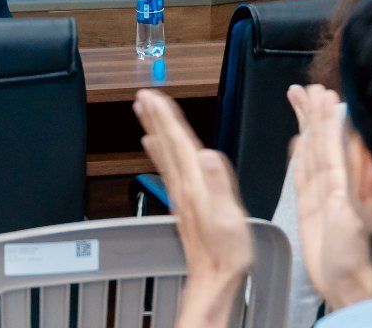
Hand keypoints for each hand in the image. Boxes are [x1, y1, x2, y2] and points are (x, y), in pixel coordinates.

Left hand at [136, 89, 251, 327]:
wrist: (215, 277)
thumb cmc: (226, 250)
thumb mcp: (229, 216)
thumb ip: (219, 184)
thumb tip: (208, 155)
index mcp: (195, 182)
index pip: (177, 140)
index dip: (166, 116)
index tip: (154, 95)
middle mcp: (183, 184)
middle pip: (166, 142)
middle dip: (155, 116)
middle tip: (142, 94)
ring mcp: (181, 193)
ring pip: (164, 153)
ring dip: (154, 128)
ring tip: (144, 111)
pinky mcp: (183, 202)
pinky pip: (167, 168)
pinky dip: (159, 151)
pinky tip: (153, 145)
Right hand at [288, 85, 371, 309]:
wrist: (349, 292)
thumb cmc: (358, 266)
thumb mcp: (358, 222)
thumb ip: (359, 186)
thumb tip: (361, 147)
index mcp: (350, 186)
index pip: (335, 141)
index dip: (326, 116)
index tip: (320, 92)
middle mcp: (339, 188)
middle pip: (322, 140)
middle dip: (314, 112)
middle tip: (305, 87)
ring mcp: (326, 198)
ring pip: (313, 153)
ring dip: (306, 125)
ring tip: (299, 99)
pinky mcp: (313, 211)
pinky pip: (305, 176)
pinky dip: (300, 156)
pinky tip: (297, 142)